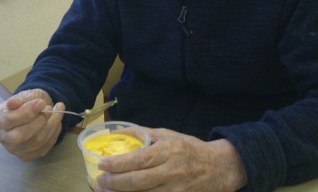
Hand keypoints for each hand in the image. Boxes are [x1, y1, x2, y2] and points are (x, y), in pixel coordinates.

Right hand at [0, 88, 64, 160]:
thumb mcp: (26, 95)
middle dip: (39, 122)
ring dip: (51, 126)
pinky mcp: (27, 155)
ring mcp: (14, 149)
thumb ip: (21, 99)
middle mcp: (3, 137)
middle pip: (18, 137)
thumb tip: (12, 103)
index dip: (26, 113)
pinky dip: (54, 133)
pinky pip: (44, 148)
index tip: (41, 103)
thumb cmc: (28, 102)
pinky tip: (57, 121)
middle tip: (49, 108)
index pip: (8, 121)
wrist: (37, 111)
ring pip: (34, 143)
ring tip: (57, 111)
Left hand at [95, 128, 246, 191]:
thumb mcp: (167, 134)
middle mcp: (171, 172)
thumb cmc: (189, 148)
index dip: (118, 164)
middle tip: (99, 182)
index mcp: (168, 151)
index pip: (139, 159)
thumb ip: (142, 133)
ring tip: (105, 191)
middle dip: (114, 183)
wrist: (218, 167)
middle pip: (137, 182)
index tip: (102, 164)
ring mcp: (175, 190)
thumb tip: (117, 132)